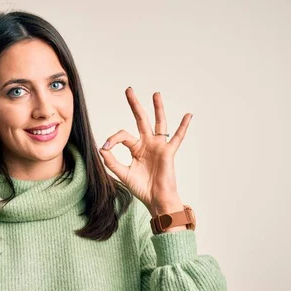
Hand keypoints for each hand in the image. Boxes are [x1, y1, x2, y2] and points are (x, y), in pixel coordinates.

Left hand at [98, 87, 192, 214]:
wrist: (156, 200)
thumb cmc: (142, 188)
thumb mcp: (123, 174)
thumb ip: (112, 162)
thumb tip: (102, 148)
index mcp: (136, 148)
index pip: (123, 135)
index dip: (113, 139)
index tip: (106, 147)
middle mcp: (148, 144)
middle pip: (141, 120)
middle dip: (135, 105)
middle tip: (129, 90)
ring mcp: (159, 147)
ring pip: (159, 123)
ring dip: (158, 109)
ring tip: (156, 94)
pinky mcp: (168, 152)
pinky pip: (177, 138)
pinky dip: (183, 127)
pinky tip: (188, 115)